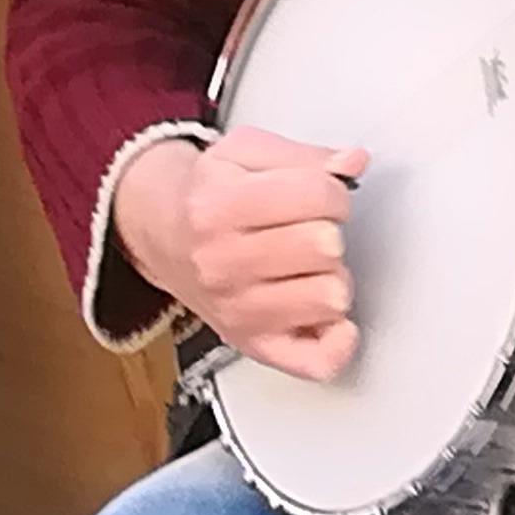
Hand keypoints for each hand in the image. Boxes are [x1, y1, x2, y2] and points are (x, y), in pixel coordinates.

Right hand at [113, 129, 367, 380]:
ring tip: (306, 265)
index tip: (320, 195)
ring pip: (331, 297)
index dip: (333, 191)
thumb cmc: (209, 197)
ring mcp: (238, 310)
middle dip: (331, 231)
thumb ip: (303, 155)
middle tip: (310, 230)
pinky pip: (317, 360)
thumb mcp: (243, 154)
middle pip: (326, 246)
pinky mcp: (256, 345)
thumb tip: (351, 162)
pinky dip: (336, 340)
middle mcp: (222, 265)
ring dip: (332, 277)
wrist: (163, 236)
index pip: (317, 194)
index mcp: (219, 208)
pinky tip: (327, 315)